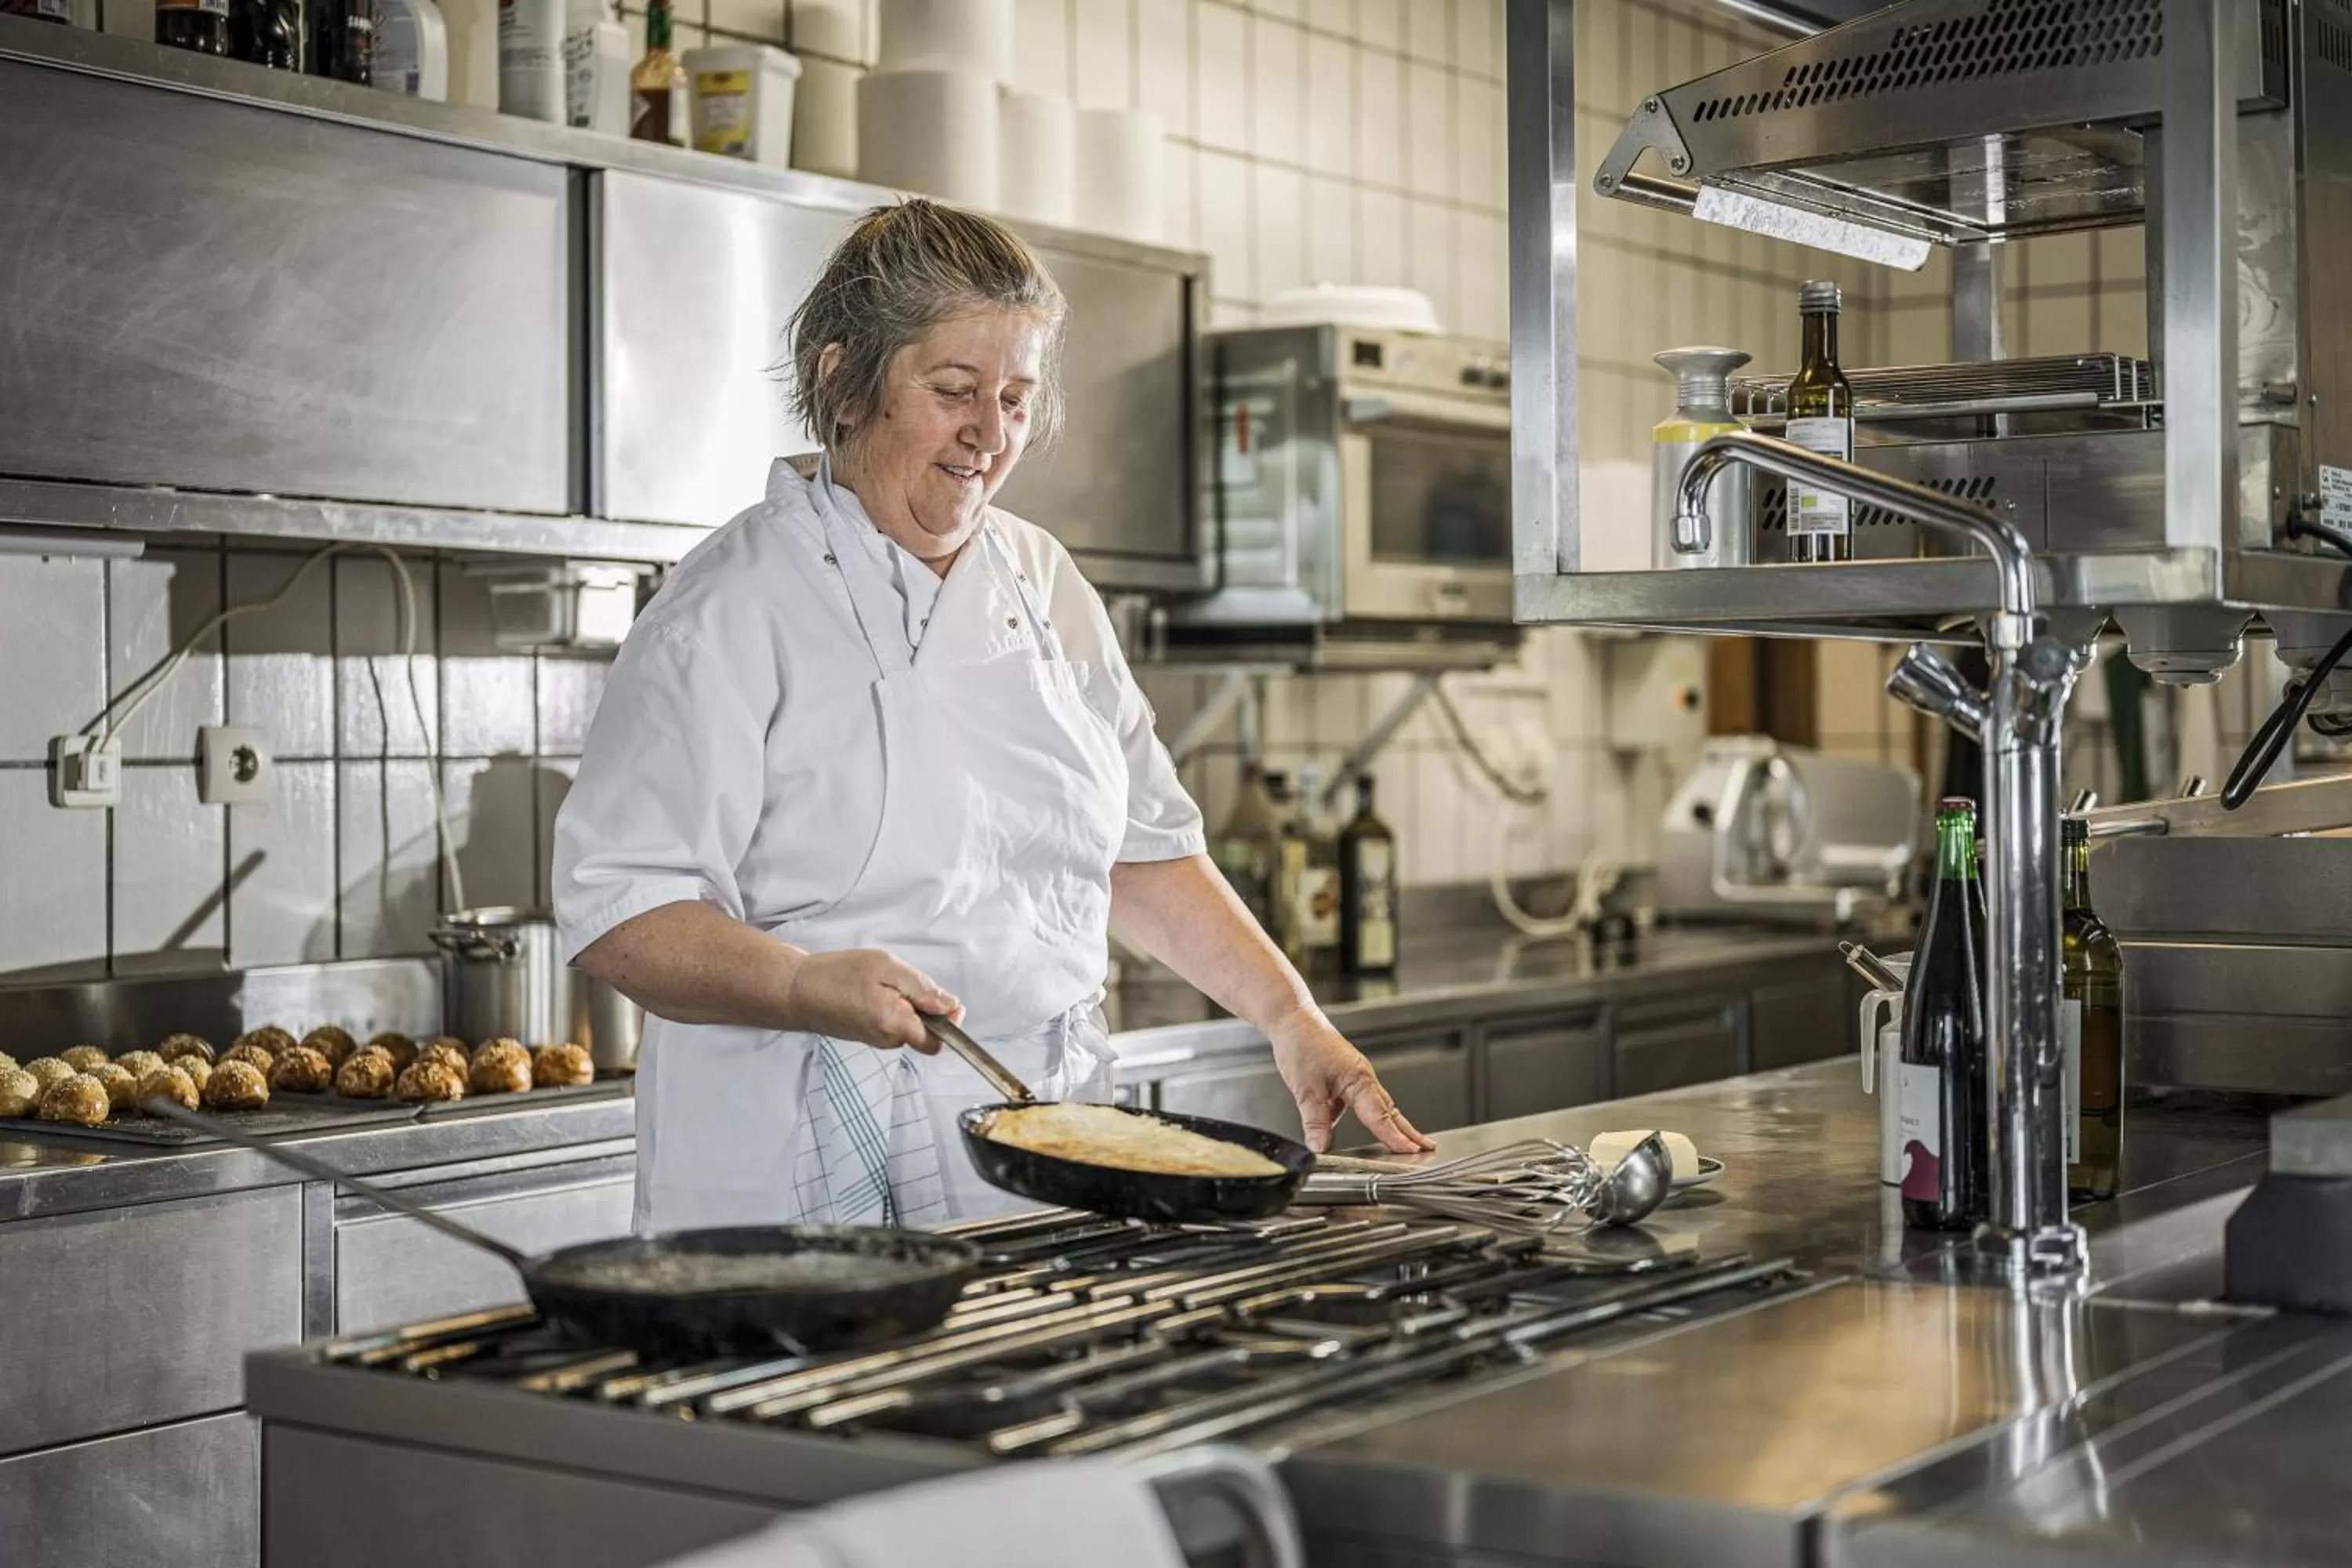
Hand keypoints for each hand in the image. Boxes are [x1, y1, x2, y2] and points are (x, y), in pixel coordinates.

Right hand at [782, 949, 961, 1051]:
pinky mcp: (866, 1036)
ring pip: (908, 1026)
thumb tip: (951, 1006)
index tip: (945, 1000)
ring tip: (882, 984)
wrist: (796, 990)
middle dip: (924, 1007)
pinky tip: (872, 991)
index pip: (938, 1042)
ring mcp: (876, 1040)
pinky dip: (891, 1007)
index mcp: (896, 1025)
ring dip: (906, 1005)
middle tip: (902, 981)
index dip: (950, 1022)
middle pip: (925, 1032)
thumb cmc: (837, 975)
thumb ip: (921, 988)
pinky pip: (892, 1024)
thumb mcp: (885, 967)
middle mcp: (888, 1040)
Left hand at [1267, 1009, 1434, 1155]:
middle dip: (1408, 1131)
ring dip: (1388, 1124)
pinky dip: (1359, 1114)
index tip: (1411, 1152)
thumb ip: (1315, 1122)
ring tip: (1400, 1142)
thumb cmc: (1302, 1043)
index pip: (1381, 1117)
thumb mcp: (1305, 1089)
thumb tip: (1320, 1146)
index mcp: (1359, 1080)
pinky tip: (1338, 1124)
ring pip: (1376, 1106)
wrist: (1292, 1018)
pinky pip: (1357, 1100)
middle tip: (1426, 1147)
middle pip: (1389, 1111)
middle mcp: (1362, 1078)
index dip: (1396, 1138)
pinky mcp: (1345, 1075)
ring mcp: (1355, 1076)